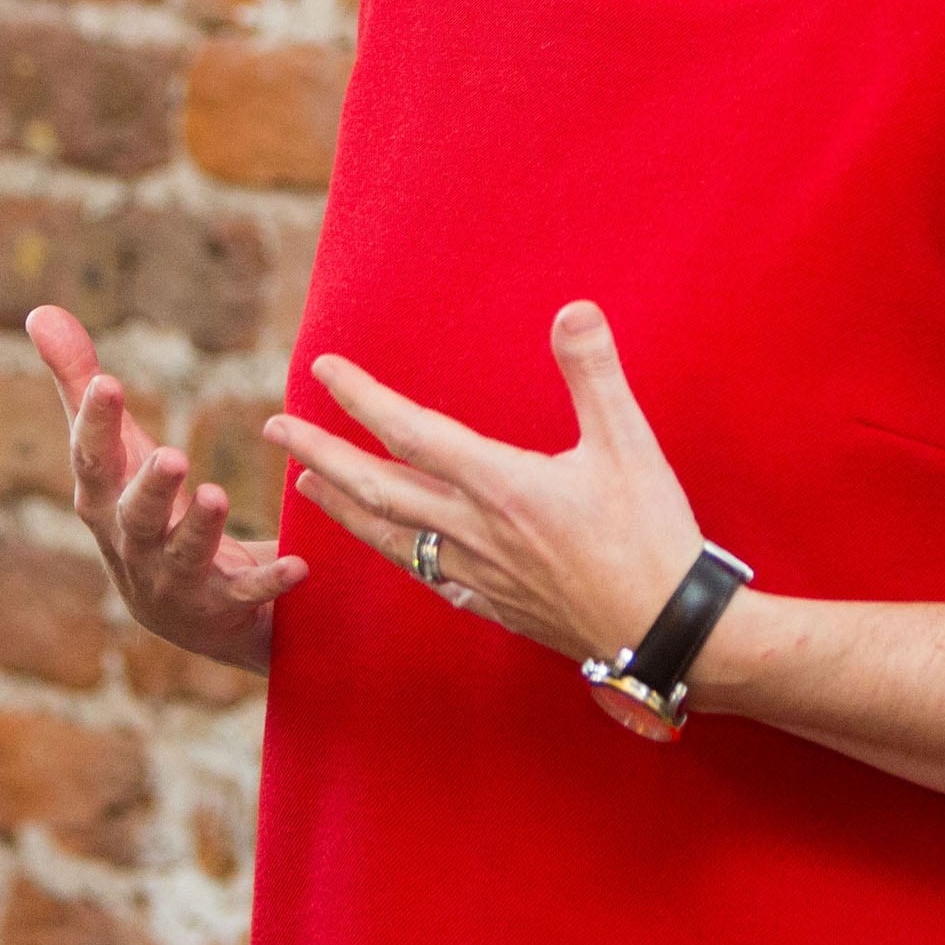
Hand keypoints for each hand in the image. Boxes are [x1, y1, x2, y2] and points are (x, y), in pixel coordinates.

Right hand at [28, 305, 305, 673]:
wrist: (182, 610)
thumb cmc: (139, 506)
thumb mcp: (113, 447)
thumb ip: (80, 382)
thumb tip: (40, 312)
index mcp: (102, 500)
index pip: (92, 460)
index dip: (95, 423)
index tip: (107, 382)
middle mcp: (132, 544)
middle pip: (133, 516)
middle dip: (149, 488)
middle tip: (172, 457)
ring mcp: (175, 579)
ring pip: (184, 555)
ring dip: (201, 530)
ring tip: (217, 496)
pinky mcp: (223, 605)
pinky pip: (246, 595)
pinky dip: (270, 582)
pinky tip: (300, 563)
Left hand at [266, 301, 705, 667]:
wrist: (669, 635)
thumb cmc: (653, 537)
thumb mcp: (630, 444)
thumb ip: (595, 374)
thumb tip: (574, 309)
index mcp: (503, 486)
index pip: (412, 434)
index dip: (362, 399)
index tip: (323, 369)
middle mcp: (476, 532)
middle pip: (379, 489)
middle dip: (321, 454)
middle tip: (275, 428)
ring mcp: (480, 575)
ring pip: (391, 537)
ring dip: (343, 507)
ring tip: (306, 485)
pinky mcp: (495, 605)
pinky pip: (424, 577)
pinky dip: (392, 554)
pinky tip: (387, 549)